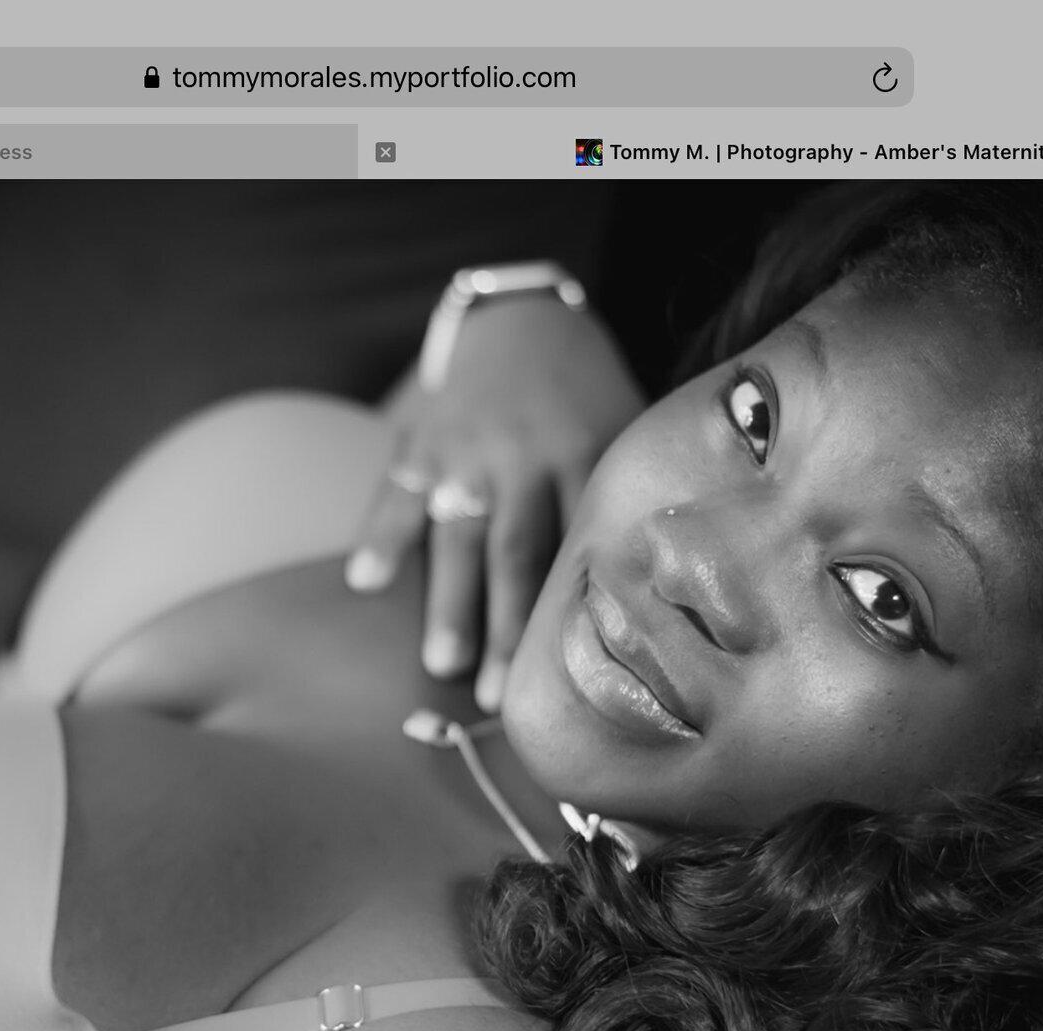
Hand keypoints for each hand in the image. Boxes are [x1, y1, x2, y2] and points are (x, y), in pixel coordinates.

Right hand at [348, 294, 644, 712]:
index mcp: (584, 460)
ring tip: (443, 664)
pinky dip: (379, 535)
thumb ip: (638, 501)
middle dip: (506, 628)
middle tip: (498, 697)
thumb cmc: (586, 400)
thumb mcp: (627, 431)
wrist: (523, 322)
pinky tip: (365, 582)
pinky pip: (396, 492)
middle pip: (517, 554)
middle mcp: (524, 458)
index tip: (573, 679)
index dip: (572, 617)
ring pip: (458, 535)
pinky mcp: (421, 441)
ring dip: (449, 601)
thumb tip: (677, 595)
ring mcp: (467, 452)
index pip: (578, 550)